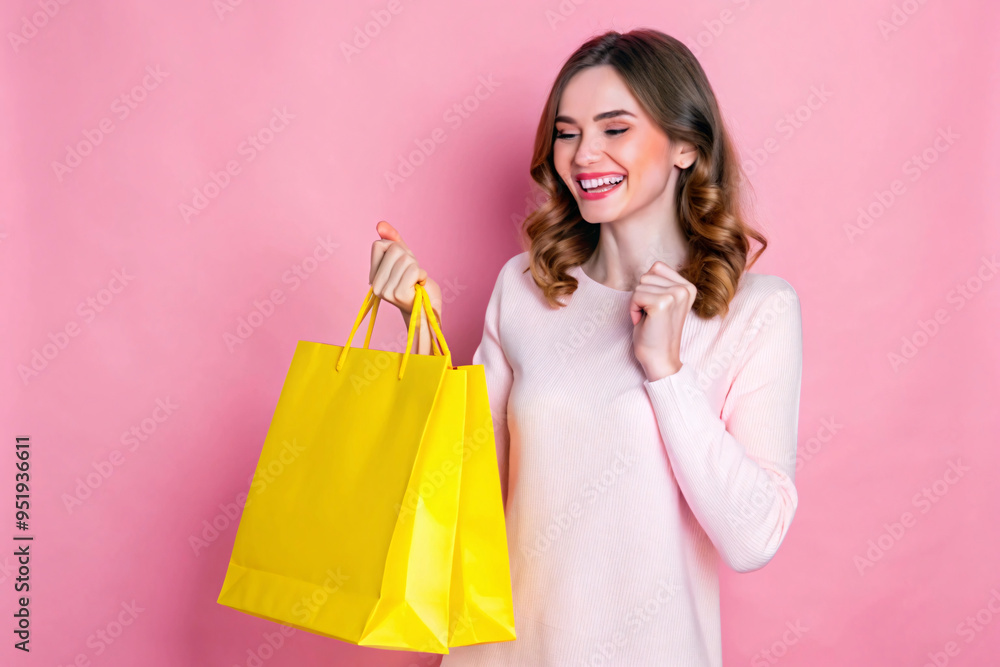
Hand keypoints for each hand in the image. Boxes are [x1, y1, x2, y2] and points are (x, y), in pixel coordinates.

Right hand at [370, 220, 441, 324]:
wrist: (427, 309)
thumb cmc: (416, 284)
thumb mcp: (405, 258)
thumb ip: (393, 240)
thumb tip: (380, 224)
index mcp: (373, 276)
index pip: (379, 244)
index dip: (396, 250)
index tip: (403, 266)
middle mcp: (375, 285)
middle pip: (394, 249)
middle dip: (409, 258)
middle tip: (412, 276)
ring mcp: (385, 291)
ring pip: (405, 259)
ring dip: (417, 268)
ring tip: (415, 281)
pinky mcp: (398, 294)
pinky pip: (414, 269)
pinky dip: (422, 274)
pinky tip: (419, 286)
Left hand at [629, 261, 696, 381]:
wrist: (659, 358)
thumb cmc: (655, 332)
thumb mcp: (663, 301)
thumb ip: (662, 283)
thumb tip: (653, 267)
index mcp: (688, 287)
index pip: (657, 267)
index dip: (649, 288)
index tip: (655, 308)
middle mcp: (685, 289)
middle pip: (646, 276)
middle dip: (642, 296)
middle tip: (651, 316)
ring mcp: (676, 295)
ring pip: (640, 285)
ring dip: (637, 303)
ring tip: (649, 319)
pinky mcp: (663, 303)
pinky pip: (635, 295)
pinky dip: (633, 310)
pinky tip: (644, 322)